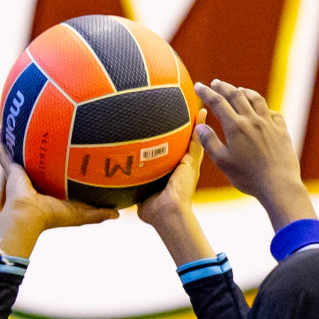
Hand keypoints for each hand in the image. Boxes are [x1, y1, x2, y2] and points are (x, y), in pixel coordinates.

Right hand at [0, 130, 117, 257]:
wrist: (29, 216)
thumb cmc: (53, 216)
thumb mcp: (80, 213)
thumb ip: (98, 213)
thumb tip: (118, 213)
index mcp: (49, 189)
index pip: (55, 174)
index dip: (59, 164)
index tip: (65, 151)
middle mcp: (34, 180)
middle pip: (36, 161)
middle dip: (38, 149)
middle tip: (44, 132)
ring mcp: (20, 175)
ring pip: (18, 154)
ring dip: (16, 142)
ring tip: (16, 124)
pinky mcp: (10, 170)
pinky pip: (2, 153)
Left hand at [136, 110, 215, 264]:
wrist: (166, 212)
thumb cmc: (153, 210)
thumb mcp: (139, 194)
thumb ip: (131, 185)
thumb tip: (116, 183)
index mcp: (171, 174)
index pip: (170, 153)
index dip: (170, 142)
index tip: (167, 127)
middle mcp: (181, 167)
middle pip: (184, 143)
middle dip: (186, 129)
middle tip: (187, 111)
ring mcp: (189, 164)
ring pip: (194, 139)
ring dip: (197, 124)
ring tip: (197, 105)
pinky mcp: (192, 161)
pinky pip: (197, 140)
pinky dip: (200, 126)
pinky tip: (202, 112)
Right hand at [194, 79, 315, 229]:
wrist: (278, 184)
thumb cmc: (248, 177)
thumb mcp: (223, 162)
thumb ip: (210, 143)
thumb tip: (200, 126)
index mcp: (235, 127)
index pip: (217, 103)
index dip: (206, 93)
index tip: (198, 86)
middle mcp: (252, 120)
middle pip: (236, 95)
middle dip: (224, 87)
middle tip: (215, 83)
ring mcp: (269, 123)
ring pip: (256, 99)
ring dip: (245, 92)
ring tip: (238, 90)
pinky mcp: (281, 130)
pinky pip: (272, 112)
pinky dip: (264, 108)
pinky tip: (262, 111)